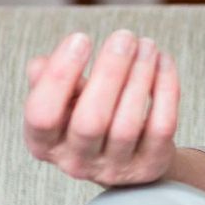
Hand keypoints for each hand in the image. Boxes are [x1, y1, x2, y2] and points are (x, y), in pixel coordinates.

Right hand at [22, 28, 179, 186]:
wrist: (128, 157)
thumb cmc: (87, 115)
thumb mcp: (62, 100)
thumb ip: (47, 82)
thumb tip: (39, 66)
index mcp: (44, 144)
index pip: (42, 114)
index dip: (59, 75)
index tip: (80, 38)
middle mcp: (76, 162)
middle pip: (90, 121)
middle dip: (109, 72)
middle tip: (124, 37)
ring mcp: (115, 168)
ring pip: (127, 124)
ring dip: (140, 76)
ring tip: (146, 44)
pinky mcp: (150, 165)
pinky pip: (161, 126)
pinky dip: (165, 89)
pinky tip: (162, 61)